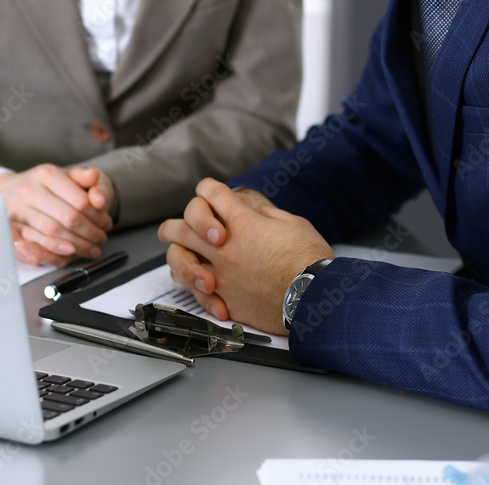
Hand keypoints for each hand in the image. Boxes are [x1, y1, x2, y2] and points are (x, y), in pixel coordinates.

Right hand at [0, 164, 113, 266]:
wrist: (5, 190)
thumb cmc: (41, 185)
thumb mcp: (65, 175)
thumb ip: (86, 180)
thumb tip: (98, 190)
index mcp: (47, 175)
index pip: (80, 201)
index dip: (98, 217)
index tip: (107, 224)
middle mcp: (29, 191)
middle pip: (67, 220)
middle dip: (90, 234)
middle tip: (101, 240)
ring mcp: (16, 211)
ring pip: (52, 235)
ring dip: (76, 247)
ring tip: (90, 249)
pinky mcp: (9, 230)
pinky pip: (33, 248)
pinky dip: (53, 255)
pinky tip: (67, 255)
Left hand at [158, 178, 332, 334]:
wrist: (314, 298)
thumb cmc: (309, 260)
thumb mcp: (291, 222)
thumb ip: (264, 213)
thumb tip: (250, 210)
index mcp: (242, 223)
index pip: (210, 193)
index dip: (209, 189)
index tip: (211, 194)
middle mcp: (226, 248)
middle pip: (184, 227)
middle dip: (177, 223)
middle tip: (174, 227)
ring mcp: (222, 275)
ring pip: (181, 260)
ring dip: (176, 254)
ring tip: (176, 252)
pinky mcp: (225, 299)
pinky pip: (196, 292)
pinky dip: (194, 288)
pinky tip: (201, 284)